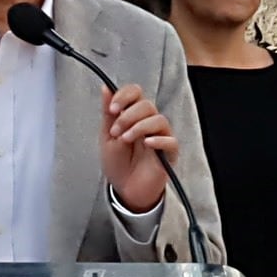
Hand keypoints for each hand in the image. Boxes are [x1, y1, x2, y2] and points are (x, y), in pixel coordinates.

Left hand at [100, 82, 176, 211]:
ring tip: (125, 140)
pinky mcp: (169, 153)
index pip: (136, 93)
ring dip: (139, 127)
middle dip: (128, 116)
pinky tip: (146, 145)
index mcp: (134, 115)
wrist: (124, 189)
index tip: (112, 109)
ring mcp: (161, 137)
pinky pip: (171, 141)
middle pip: (147, 104)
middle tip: (116, 132)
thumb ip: (108, 113)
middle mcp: (149, 123)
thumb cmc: (118, 163)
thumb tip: (106, 87)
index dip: (124, 96)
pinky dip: (158, 140)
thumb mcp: (107, 136)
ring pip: (159, 119)